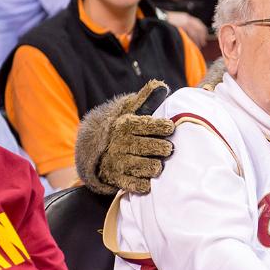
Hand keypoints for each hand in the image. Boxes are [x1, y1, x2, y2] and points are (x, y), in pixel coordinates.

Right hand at [89, 80, 174, 194]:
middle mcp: (120, 143)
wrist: (98, 149)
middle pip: (143, 146)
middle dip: (159, 148)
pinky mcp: (117, 178)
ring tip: (160, 166)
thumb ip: (147, 99)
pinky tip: (149, 183)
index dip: (158, 126)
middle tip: (169, 149)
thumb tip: (161, 85)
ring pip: (138, 166)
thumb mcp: (132, 111)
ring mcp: (118, 161)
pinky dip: (140, 184)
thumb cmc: (125, 128)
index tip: (170, 127)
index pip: (143, 124)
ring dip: (151, 167)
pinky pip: (130, 183)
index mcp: (125, 125)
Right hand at [167, 10, 208, 48]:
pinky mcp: (179, 27)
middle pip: (199, 29)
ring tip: (198, 46)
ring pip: (194, 33)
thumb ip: (184, 25)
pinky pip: (188, 36)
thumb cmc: (165, 20)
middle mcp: (186, 19)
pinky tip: (191, 45)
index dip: (203, 31)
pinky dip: (191, 41)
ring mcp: (183, 23)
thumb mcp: (177, 20)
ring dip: (197, 40)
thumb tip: (190, 34)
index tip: (204, 36)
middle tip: (203, 44)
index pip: (198, 23)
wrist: (156, 17)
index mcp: (186, 17)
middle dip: (202, 37)